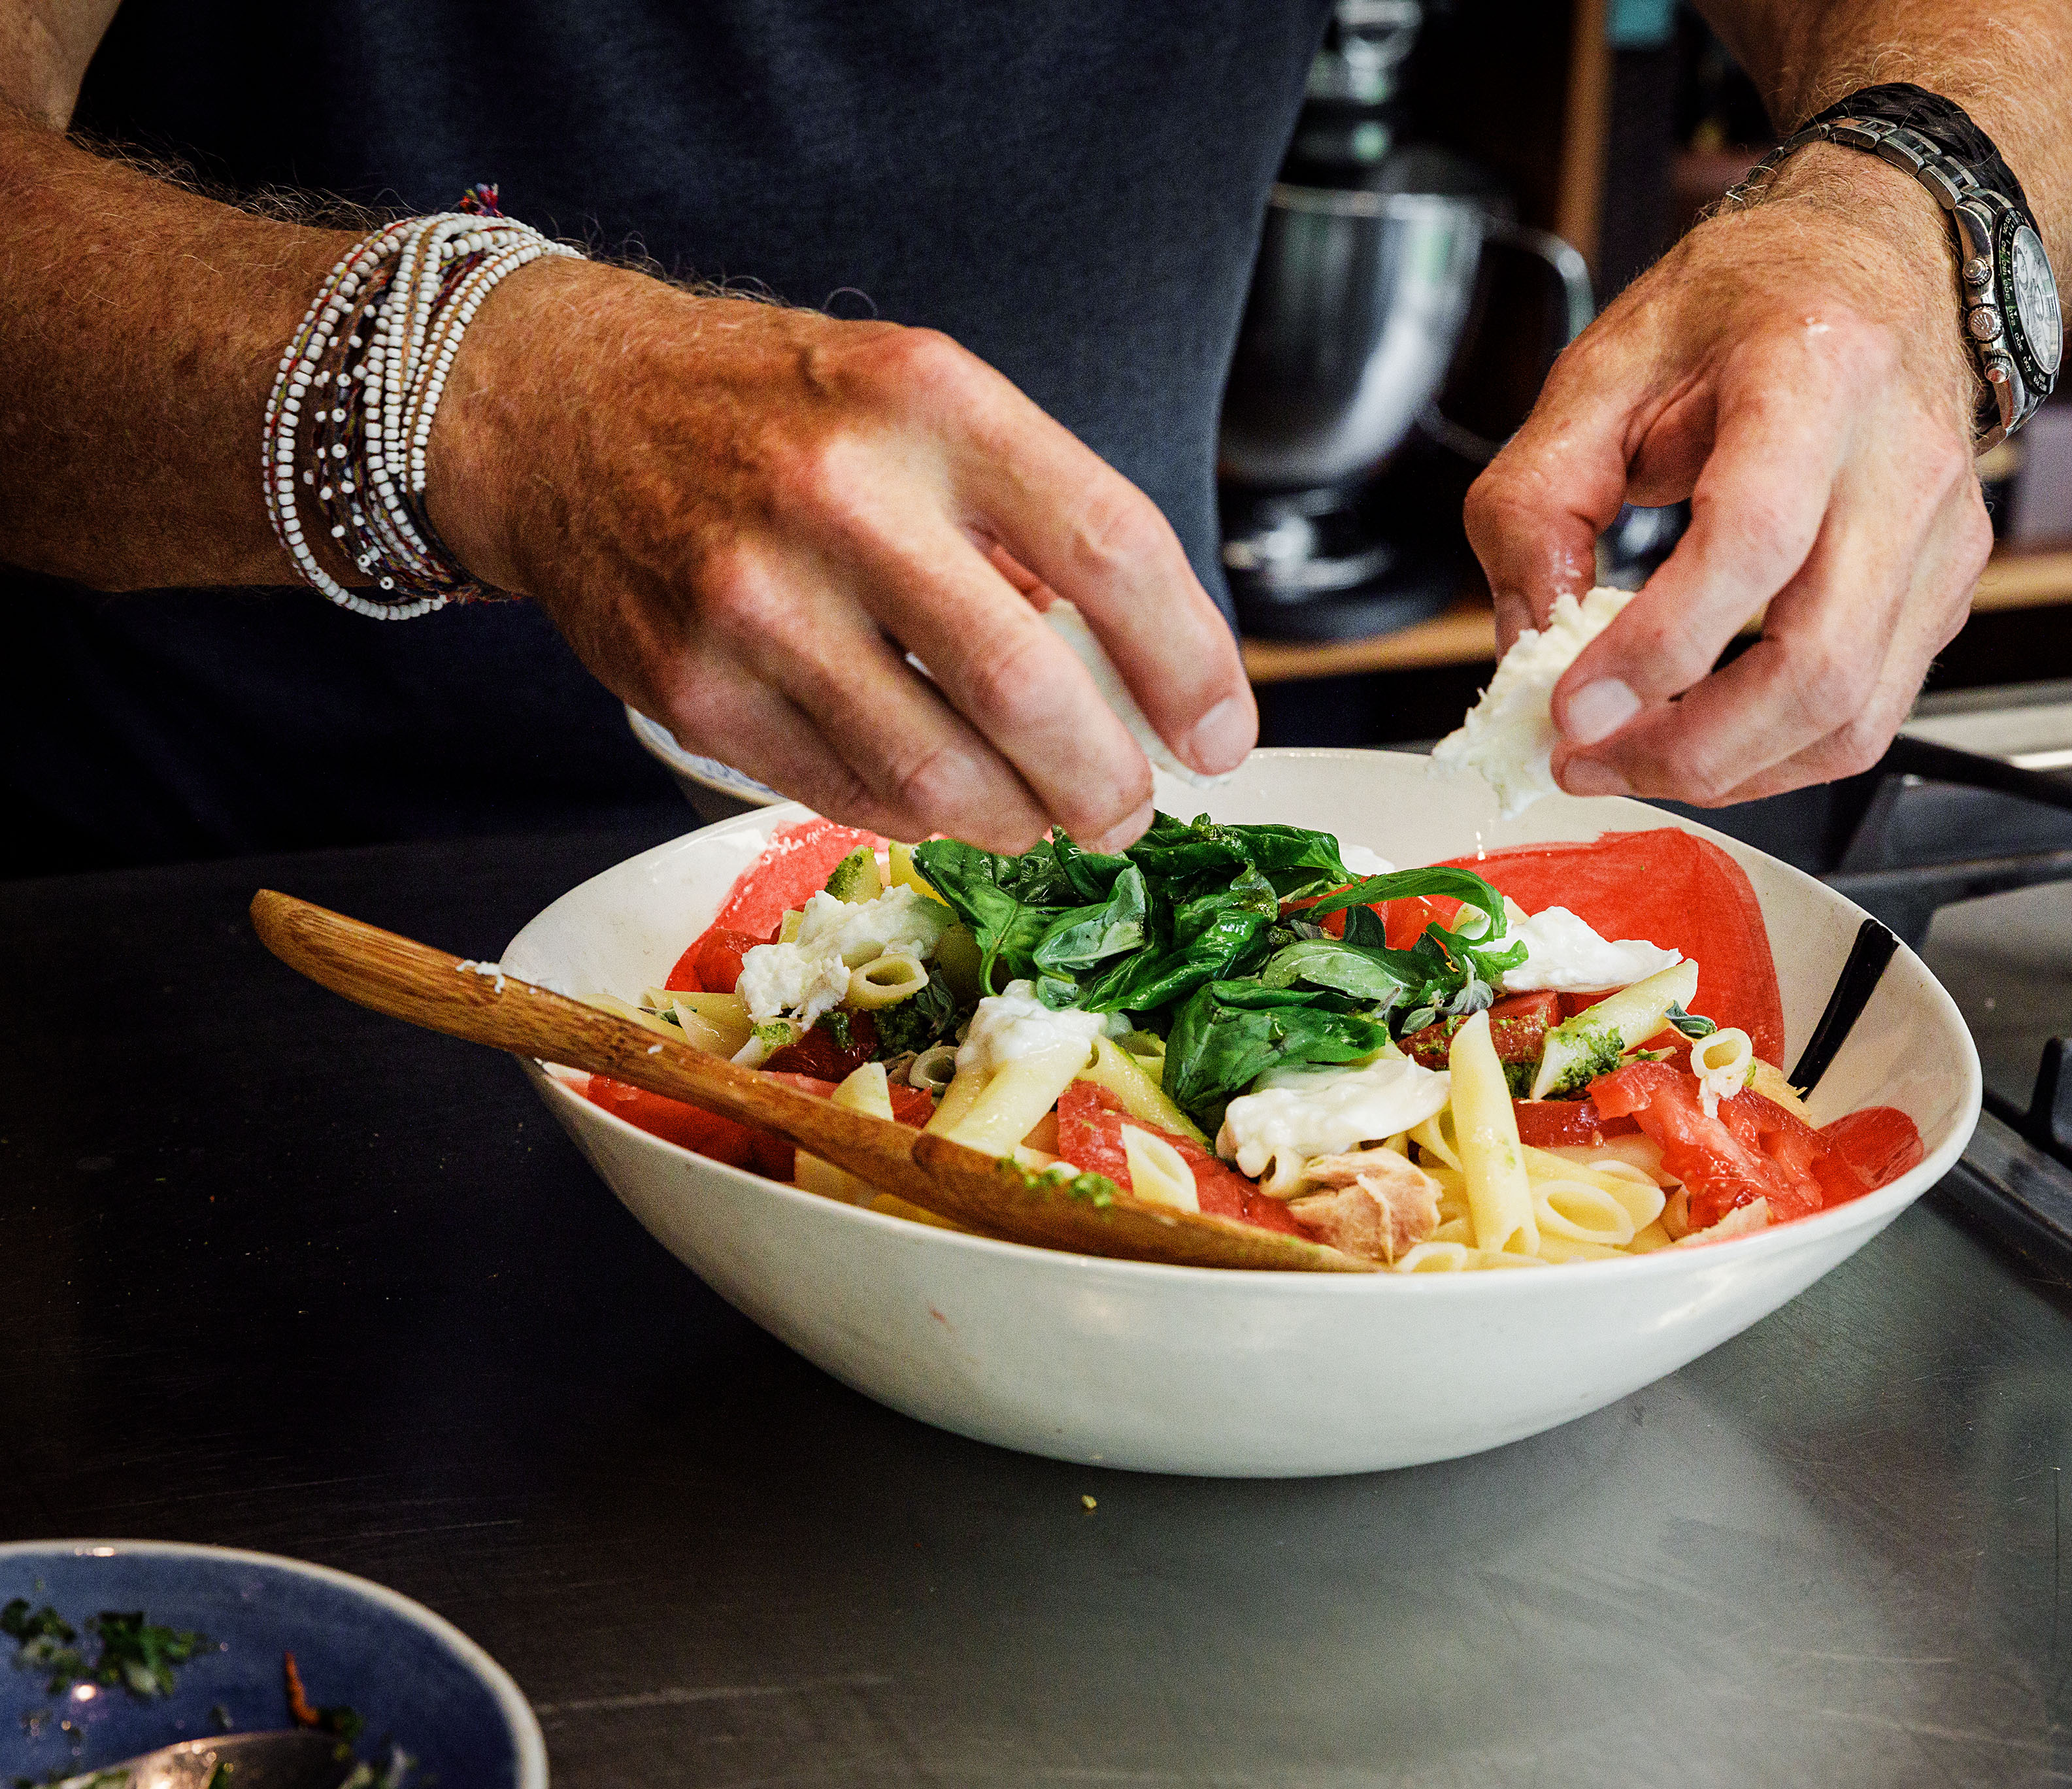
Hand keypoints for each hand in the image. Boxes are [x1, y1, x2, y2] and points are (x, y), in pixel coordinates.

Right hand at [424, 262, 1255, 852]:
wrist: (563, 412)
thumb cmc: (773, 412)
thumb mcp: (920, 401)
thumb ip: (1031, 522)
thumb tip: (1140, 679)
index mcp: (929, 404)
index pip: (1109, 549)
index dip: (1189, 663)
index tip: (1223, 734)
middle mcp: (841, 497)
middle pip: (1025, 690)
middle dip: (1106, 782)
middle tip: (1129, 808)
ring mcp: (754, 602)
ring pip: (936, 775)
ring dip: (1017, 820)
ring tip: (1039, 814)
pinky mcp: (693, 690)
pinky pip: (849, 795)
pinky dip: (918, 813)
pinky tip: (937, 791)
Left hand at [1464, 148, 1993, 806]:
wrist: (1884, 261)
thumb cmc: (1749, 305)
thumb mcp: (1603, 368)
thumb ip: (1536, 499)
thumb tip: (1526, 641)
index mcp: (1816, 373)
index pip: (1752, 540)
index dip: (1658, 645)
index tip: (1572, 704)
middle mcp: (1902, 461)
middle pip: (1819, 664)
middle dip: (1689, 748)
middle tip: (1587, 758)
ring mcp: (1941, 536)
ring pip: (1853, 717)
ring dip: (1728, 772)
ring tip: (1629, 760)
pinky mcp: (1947, 591)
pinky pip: (1867, 717)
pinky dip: (1773, 757)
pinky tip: (1700, 739)